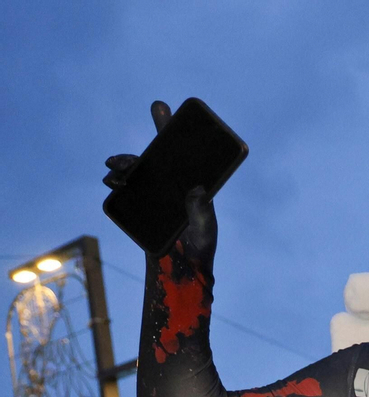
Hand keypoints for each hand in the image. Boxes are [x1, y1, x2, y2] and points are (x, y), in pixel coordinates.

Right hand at [103, 100, 217, 259]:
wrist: (182, 268)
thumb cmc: (200, 245)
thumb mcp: (205, 228)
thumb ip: (202, 212)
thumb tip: (196, 190)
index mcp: (189, 180)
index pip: (180, 151)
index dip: (168, 127)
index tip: (160, 106)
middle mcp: (169, 182)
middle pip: (153, 156)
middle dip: (138, 148)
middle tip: (125, 156)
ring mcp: (152, 192)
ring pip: (135, 170)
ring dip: (123, 165)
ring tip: (115, 168)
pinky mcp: (138, 205)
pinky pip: (124, 189)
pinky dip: (115, 181)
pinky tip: (113, 182)